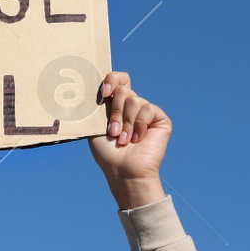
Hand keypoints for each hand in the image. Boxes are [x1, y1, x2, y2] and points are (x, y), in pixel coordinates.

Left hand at [87, 70, 169, 208]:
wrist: (124, 170)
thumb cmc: (107, 153)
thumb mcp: (95, 126)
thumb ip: (97, 105)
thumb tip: (89, 84)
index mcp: (116, 105)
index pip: (117, 79)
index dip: (111, 80)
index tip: (104, 93)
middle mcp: (132, 105)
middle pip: (123, 90)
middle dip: (116, 112)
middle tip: (113, 131)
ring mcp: (146, 111)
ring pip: (134, 100)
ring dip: (126, 123)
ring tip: (124, 140)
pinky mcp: (160, 119)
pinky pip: (148, 109)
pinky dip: (139, 125)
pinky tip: (138, 139)